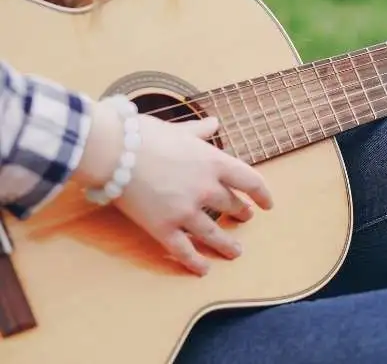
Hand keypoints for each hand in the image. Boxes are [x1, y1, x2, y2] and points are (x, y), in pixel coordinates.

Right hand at [76, 104, 271, 275]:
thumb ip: (199, 131)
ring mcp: (186, 211)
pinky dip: (195, 262)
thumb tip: (214, 123)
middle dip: (241, 213)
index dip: (262, 194)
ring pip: (214, 234)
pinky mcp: (163, 228)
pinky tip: (204, 269)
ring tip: (237, 251)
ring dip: (228, 244)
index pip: (250, 181)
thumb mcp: (179, 130)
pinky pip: (184, 250)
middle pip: (232, 206)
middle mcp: (206, 188)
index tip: (267, 203)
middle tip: (245, 218)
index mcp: (214, 162)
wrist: (113, 149)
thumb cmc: (143, 135)